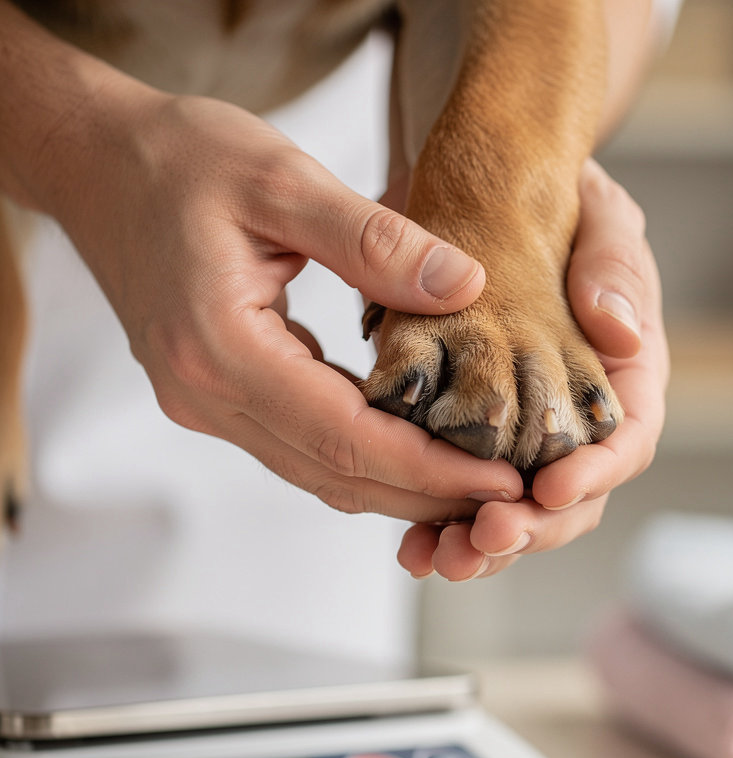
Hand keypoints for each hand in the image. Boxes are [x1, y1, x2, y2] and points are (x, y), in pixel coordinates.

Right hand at [36, 85, 524, 523]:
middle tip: (509, 497)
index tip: (502, 478)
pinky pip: (303, 447)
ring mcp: (207, 406)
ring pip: (320, 473)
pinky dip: (364, 456)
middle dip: (427, 493)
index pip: (344, 437)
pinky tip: (416, 444)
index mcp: (220, 348)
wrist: (98, 166)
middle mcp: (207, 396)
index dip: (430, 468)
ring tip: (476, 480)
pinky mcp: (217, 400)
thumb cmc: (180, 160)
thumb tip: (466, 288)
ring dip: (399, 485)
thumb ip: (376, 240)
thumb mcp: (282, 178)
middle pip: (336, 474)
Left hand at [398, 159, 667, 579]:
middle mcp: (575, 418)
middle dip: (528, 529)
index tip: (551, 488)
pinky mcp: (468, 437)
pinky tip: (409, 543)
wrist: (486, 192)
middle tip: (482, 539)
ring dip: (476, 543)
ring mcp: (523, 434)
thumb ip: (615, 267)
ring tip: (436, 558)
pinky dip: (436, 522)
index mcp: (622, 377)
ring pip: (512, 511)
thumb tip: (622, 331)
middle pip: (569, 499)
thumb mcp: (600, 216)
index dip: (593, 475)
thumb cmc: (556, 203)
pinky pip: (459, 495)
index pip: (625, 443)